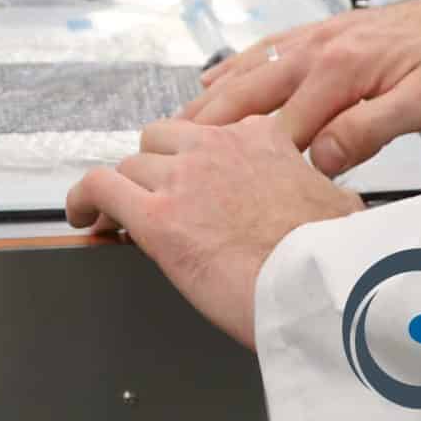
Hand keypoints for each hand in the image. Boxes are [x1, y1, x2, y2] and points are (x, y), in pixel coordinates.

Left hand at [64, 116, 362, 347]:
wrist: (321, 287)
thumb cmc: (334, 256)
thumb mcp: (338, 204)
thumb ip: (315, 192)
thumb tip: (327, 209)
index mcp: (261, 137)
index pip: (211, 133)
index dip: (195, 162)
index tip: (195, 182)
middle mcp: (217, 147)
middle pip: (162, 141)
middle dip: (156, 169)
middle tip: (157, 199)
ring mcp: (183, 179)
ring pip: (131, 166)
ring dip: (126, 191)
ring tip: (117, 217)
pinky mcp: (157, 218)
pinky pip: (100, 188)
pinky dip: (83, 199)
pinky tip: (82, 216)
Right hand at [180, 0, 420, 175]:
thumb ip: (369, 130)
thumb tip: (319, 158)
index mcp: (340, 71)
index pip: (279, 128)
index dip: (246, 162)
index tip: (213, 191)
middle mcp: (317, 49)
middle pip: (245, 94)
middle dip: (204, 129)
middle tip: (163, 159)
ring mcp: (316, 37)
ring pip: (246, 71)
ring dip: (210, 100)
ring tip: (175, 129)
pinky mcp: (322, 32)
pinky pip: (264, 50)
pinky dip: (233, 68)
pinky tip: (214, 80)